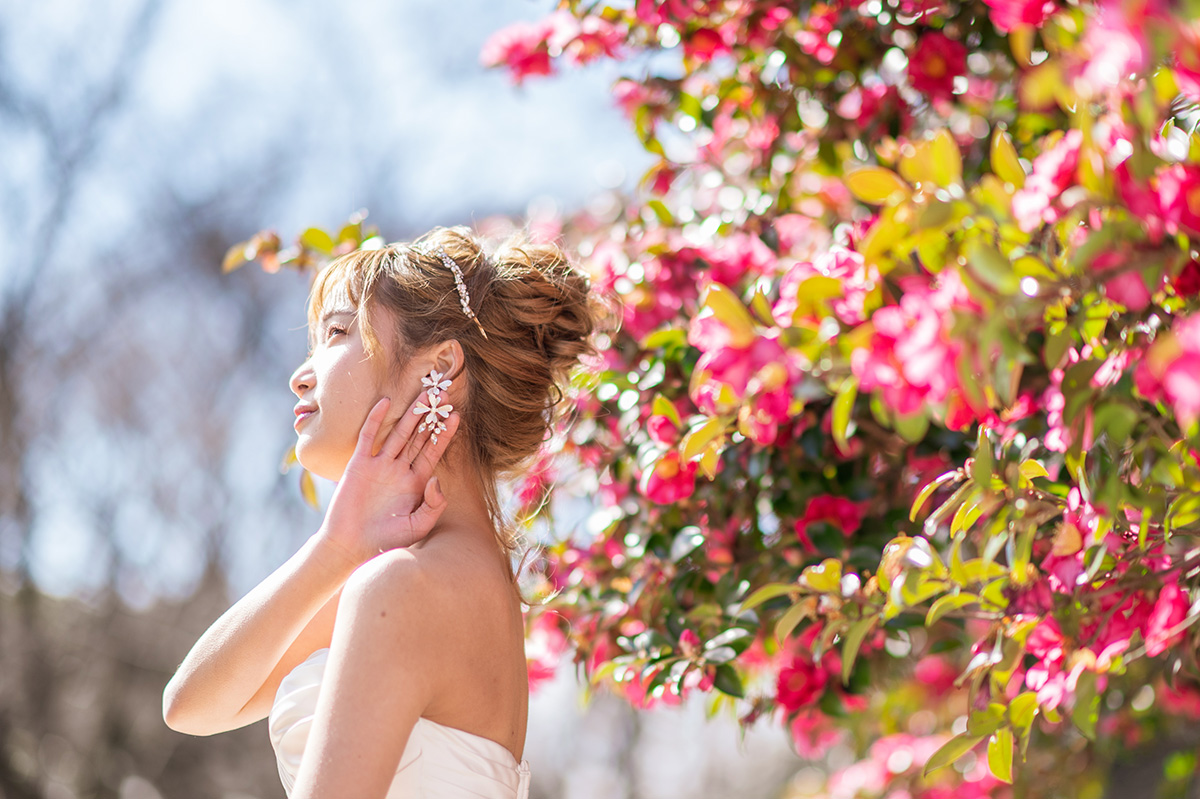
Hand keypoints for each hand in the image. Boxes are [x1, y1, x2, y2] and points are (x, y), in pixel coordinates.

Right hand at [317, 394, 459, 566]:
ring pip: (398, 433)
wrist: (351, 545)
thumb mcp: (418, 526)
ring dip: (411, 414)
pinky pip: (369, 437)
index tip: (456, 416)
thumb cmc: (385, 539)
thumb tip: (437, 479)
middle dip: (431, 417)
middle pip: (419, 437)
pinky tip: (386, 402)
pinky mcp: (359, 464)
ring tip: (424, 393)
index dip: (444, 434)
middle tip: (444, 395)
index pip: (433, 452)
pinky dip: (375, 419)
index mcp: (416, 482)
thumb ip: (433, 505)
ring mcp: (379, 465)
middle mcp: (400, 470)